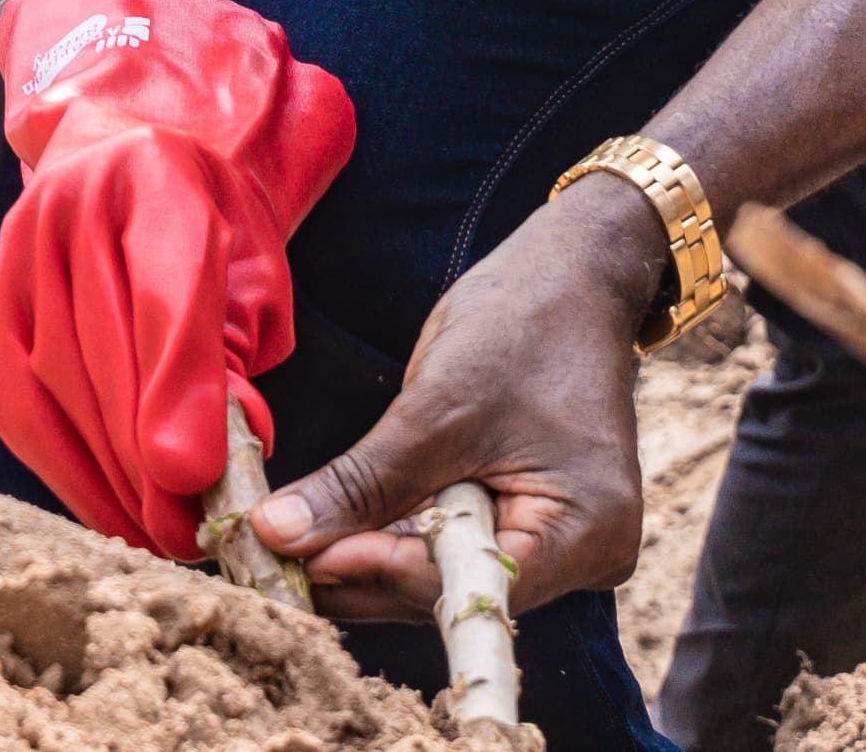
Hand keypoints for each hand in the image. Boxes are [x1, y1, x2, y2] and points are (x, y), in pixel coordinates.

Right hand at [0, 0, 354, 559]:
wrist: (123, 86)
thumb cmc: (215, 166)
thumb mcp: (256, 231)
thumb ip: (244, 330)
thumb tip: (229, 443)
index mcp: (161, 176)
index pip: (166, 296)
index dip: (179, 391)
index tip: (198, 473)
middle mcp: (77, 207)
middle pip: (100, 354)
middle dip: (144, 456)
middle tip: (190, 532)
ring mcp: (22, 245)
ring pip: (48, 381)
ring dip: (96, 471)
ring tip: (148, 532)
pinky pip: (7, 386)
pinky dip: (48, 450)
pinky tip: (91, 496)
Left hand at [252, 173, 663, 619]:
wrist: (573, 274)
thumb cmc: (525, 322)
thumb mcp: (440, 405)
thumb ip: (362, 482)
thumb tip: (275, 536)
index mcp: (590, 532)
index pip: (467, 583)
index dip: (378, 572)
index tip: (300, 560)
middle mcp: (586, 555)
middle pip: (453, 591)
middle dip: (364, 571)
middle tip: (277, 561)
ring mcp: (561, 542)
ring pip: (444, 573)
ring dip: (372, 556)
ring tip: (294, 545)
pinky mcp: (529, 520)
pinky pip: (453, 546)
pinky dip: (398, 535)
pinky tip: (339, 527)